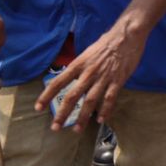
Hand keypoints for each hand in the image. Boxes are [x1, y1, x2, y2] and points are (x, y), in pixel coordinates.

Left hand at [36, 16, 149, 131]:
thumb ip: (81, 67)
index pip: (57, 82)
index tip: (38, 107)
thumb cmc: (107, 43)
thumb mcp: (87, 53)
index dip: (46, 96)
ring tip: (76, 129)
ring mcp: (103, 78)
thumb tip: (74, 79)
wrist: (126, 36)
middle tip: (55, 127)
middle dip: (62, 113)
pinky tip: (100, 120)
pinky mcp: (117, 80)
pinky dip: (105, 110)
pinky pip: (109, 98)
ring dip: (82, 117)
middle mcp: (88, 73)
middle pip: (72, 96)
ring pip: (90, 101)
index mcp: (78, 65)